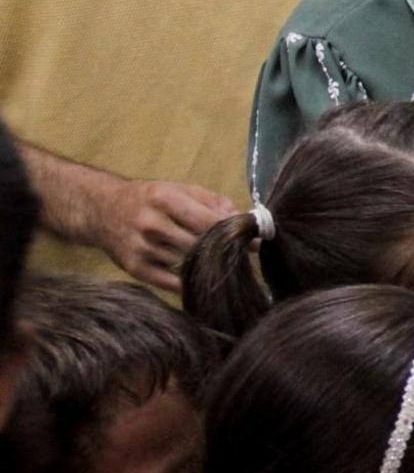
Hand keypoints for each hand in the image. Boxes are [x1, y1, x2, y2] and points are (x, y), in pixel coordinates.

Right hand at [94, 178, 235, 289]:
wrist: (101, 210)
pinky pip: (174, 283)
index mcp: (164, 198)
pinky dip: (192, 281)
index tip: (252, 238)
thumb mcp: (180, 189)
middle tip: (241, 254)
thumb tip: (247, 223)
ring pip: (190, 264)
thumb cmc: (149, 199)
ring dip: (210, 266)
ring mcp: (141, 248)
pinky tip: (202, 276)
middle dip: (225, 250)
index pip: (209, 221)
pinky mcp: (135, 269)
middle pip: (201, 245)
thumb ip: (216, 203)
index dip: (234, 232)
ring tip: (223, 263)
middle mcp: (151, 224)